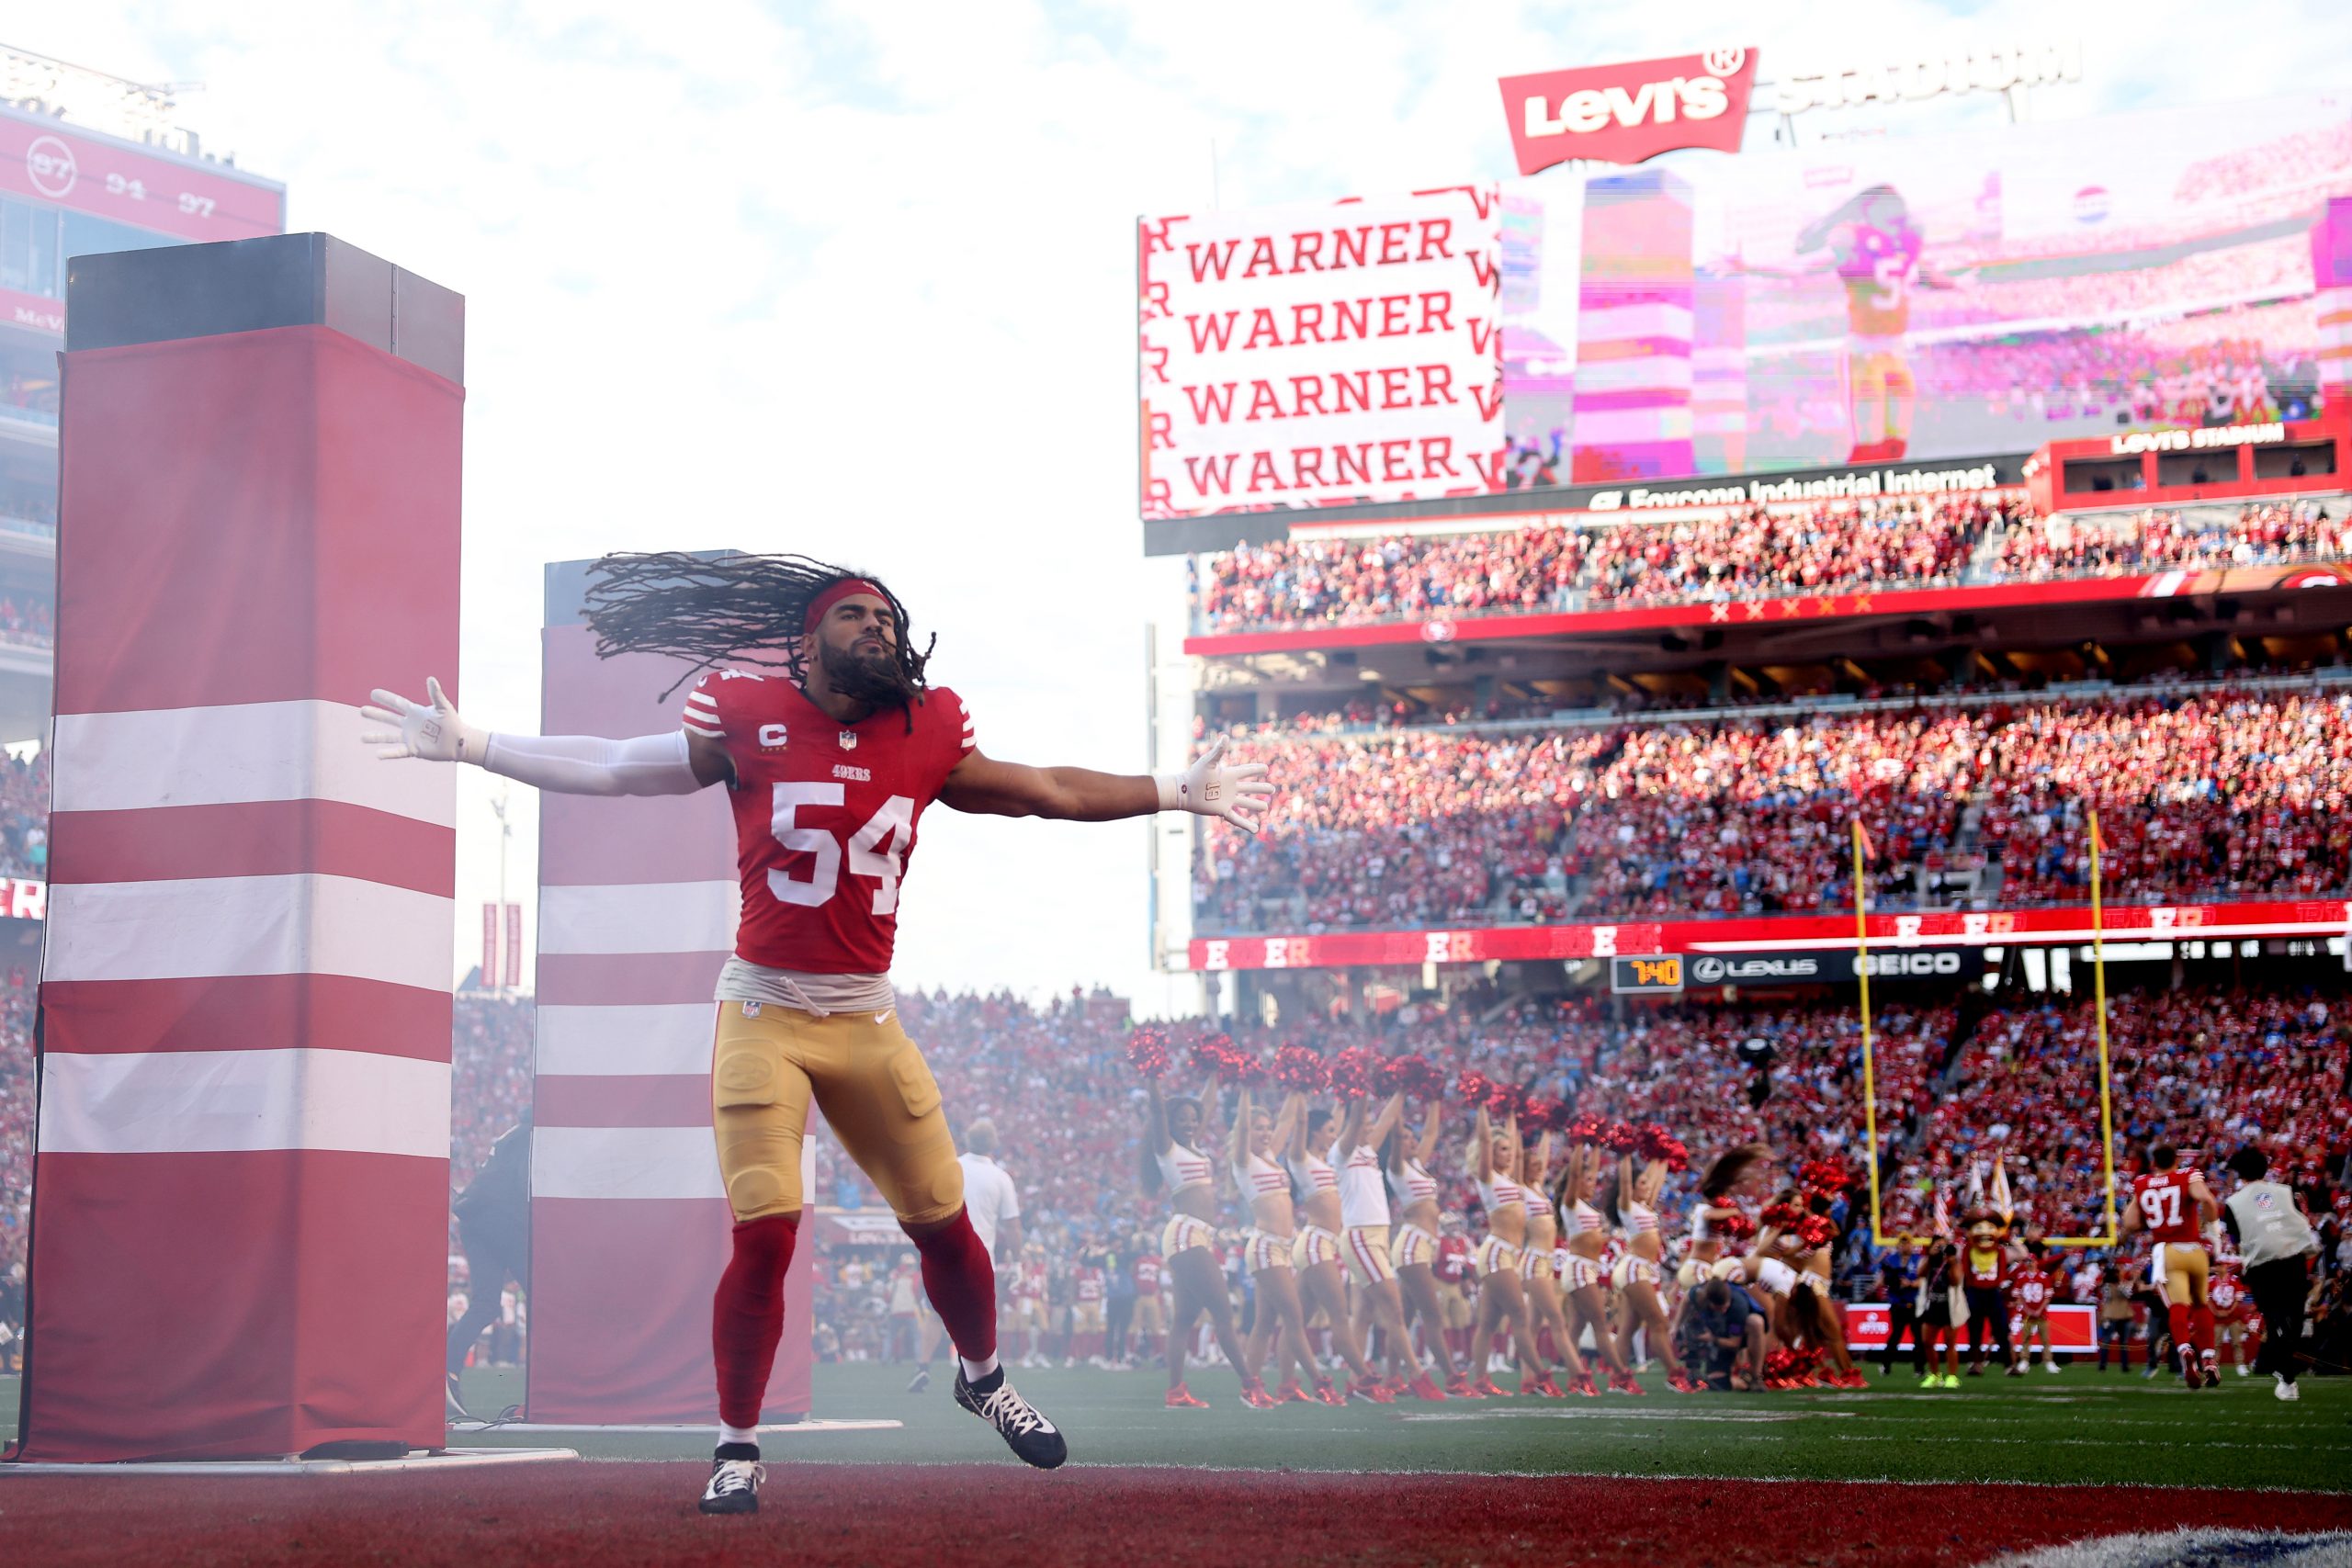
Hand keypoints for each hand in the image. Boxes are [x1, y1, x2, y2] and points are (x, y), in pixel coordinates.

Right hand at [360, 677, 488, 763]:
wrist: (460, 741)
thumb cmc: (453, 723)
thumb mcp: (443, 707)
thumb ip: (436, 694)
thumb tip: (430, 679)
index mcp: (415, 712)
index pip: (397, 703)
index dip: (385, 698)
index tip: (373, 693)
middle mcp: (410, 725)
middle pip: (389, 718)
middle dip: (376, 714)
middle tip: (362, 711)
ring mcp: (411, 737)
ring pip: (389, 737)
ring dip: (376, 737)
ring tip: (361, 737)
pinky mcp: (414, 750)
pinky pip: (399, 751)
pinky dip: (389, 753)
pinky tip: (377, 754)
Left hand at [1159, 735, 1274, 832]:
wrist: (1184, 791)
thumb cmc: (1195, 774)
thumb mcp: (1208, 762)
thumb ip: (1219, 751)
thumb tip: (1226, 737)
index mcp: (1229, 775)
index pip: (1246, 771)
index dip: (1256, 770)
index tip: (1266, 768)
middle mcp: (1230, 787)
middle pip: (1249, 788)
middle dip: (1260, 788)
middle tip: (1272, 789)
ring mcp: (1227, 799)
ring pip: (1245, 803)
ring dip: (1255, 805)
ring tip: (1266, 807)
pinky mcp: (1222, 810)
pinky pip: (1236, 818)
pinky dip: (1246, 824)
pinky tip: (1255, 830)